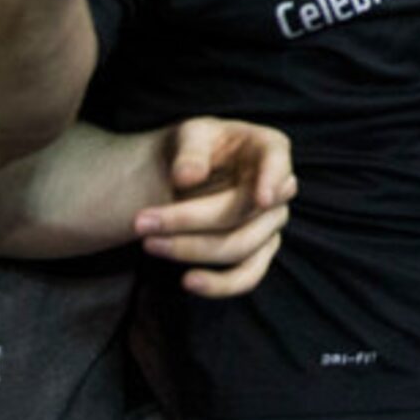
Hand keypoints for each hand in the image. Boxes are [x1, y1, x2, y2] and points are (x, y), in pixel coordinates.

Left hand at [139, 116, 295, 296]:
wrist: (186, 174)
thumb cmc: (194, 148)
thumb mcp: (189, 135)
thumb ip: (190, 150)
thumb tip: (187, 178)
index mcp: (267, 148)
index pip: (277, 160)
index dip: (273, 179)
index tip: (261, 199)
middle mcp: (278, 188)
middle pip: (242, 211)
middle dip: (188, 219)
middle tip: (141, 221)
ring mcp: (270, 223)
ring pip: (240, 247)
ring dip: (191, 249)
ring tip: (148, 244)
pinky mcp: (259, 252)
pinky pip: (248, 275)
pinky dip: (220, 284)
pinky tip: (188, 282)